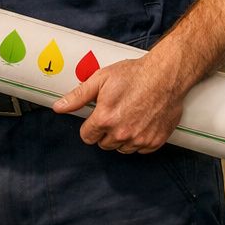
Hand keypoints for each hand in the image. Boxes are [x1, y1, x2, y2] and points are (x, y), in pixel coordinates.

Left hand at [51, 57, 185, 153]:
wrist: (165, 76)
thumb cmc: (134, 75)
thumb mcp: (100, 79)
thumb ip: (78, 96)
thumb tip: (59, 107)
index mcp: (105, 119)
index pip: (87, 137)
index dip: (89, 127)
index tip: (96, 119)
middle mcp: (122, 133)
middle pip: (104, 144)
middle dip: (105, 132)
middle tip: (114, 115)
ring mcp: (140, 139)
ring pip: (122, 149)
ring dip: (121, 138)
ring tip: (127, 118)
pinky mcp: (155, 141)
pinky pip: (140, 149)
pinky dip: (138, 140)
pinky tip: (140, 124)